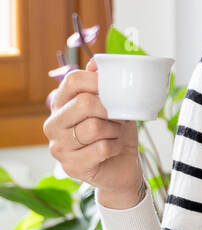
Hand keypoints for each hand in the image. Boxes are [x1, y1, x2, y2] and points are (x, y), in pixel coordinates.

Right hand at [43, 59, 142, 200]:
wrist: (120, 166)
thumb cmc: (115, 132)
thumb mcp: (112, 104)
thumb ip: (102, 83)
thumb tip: (95, 63)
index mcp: (60, 103)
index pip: (73, 80)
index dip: (98, 81)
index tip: (114, 88)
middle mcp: (53, 124)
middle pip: (84, 103)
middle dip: (110, 109)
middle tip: (119, 117)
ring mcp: (58, 146)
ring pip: (94, 128)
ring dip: (114, 130)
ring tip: (115, 133)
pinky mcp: (70, 166)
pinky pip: (101, 149)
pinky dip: (115, 147)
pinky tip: (113, 149)